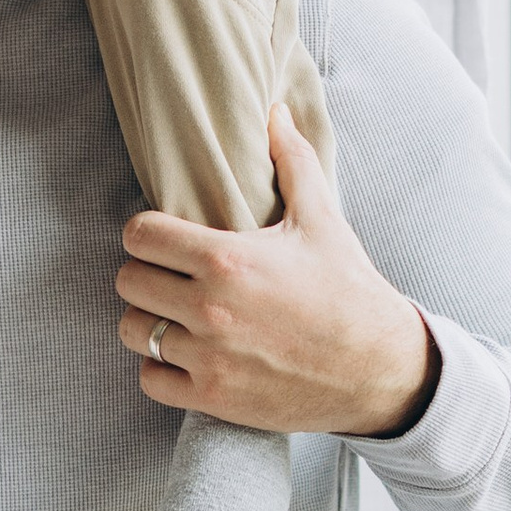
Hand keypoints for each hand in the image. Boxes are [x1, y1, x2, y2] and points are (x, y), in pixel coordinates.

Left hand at [116, 109, 437, 438]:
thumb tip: (274, 112)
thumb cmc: (350, 290)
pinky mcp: (212, 397)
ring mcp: (208, 357)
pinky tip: (188, 353)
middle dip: (146, 273)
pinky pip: (151, 378)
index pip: (140, 235)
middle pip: (128, 281)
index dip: (147, 233)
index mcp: (229, 259)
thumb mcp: (322, 219)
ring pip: (134, 331)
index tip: (165, 238)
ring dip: (150, 320)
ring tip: (177, 314)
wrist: (382, 369)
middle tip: (171, 275)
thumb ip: (291, 161)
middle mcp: (210, 309)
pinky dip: (162, 367)